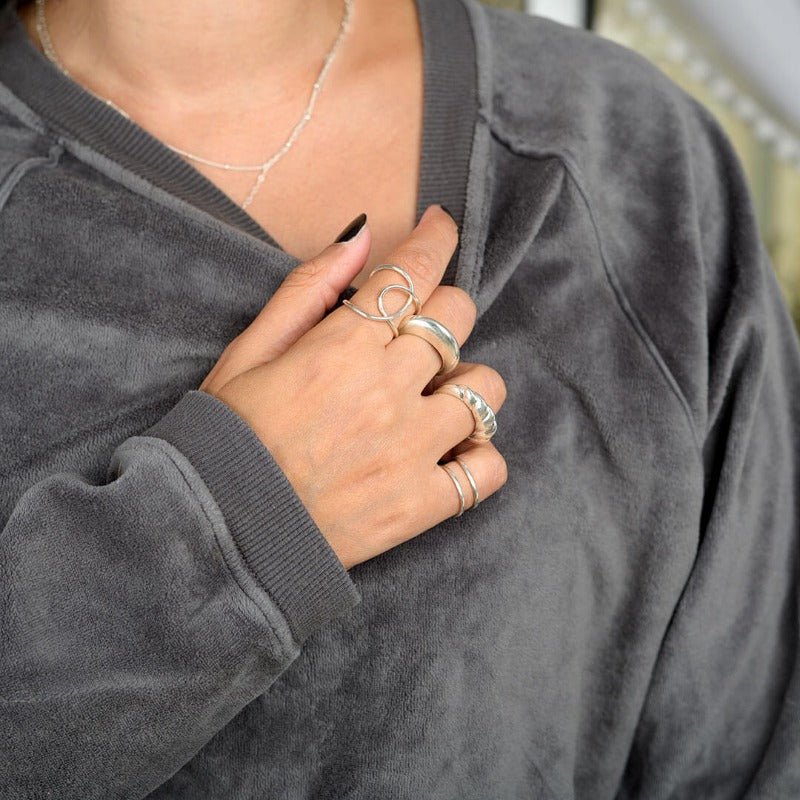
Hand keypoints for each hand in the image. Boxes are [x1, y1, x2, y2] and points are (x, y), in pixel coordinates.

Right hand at [199, 206, 507, 568]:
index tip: (442, 227)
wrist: (221, 532)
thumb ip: (308, 290)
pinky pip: (489, 469)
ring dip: (467, 384)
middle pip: (457, 319)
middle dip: (446, 312)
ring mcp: (410, 449)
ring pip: (485, 389)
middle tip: (423, 330)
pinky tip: (453, 453)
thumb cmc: (229, 438)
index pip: (410, 274)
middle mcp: (386, 391)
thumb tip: (360, 236)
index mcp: (342, 348)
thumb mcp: (248, 352)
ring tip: (434, 399)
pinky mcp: (420, 504)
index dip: (435, 241)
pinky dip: (481, 457)